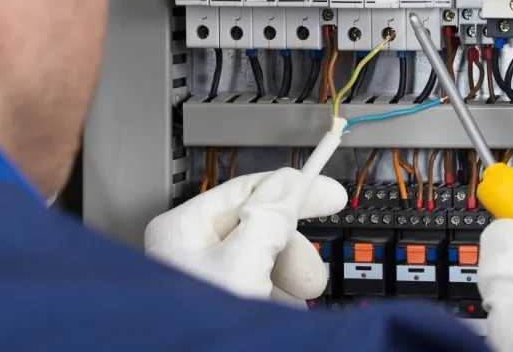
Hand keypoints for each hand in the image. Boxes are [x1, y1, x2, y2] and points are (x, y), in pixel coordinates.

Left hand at [144, 168, 346, 305]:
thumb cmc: (198, 331)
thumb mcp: (242, 263)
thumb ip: (269, 218)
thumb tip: (288, 182)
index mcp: (183, 230)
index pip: (246, 191)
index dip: (292, 188)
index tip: (329, 192)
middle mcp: (192, 253)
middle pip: (261, 229)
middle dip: (291, 254)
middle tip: (309, 277)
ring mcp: (208, 283)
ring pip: (266, 264)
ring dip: (286, 285)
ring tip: (285, 309)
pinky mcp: (224, 309)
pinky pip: (262, 292)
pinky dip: (277, 304)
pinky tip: (277, 317)